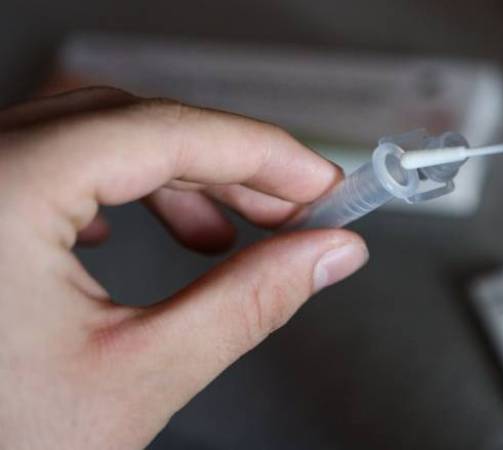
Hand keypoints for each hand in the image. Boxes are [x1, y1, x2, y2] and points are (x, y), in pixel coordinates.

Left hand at [0, 88, 367, 448]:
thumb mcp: (138, 377)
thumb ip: (249, 303)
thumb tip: (328, 255)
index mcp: (0, 193)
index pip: (163, 131)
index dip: (261, 153)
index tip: (321, 183)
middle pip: (130, 124)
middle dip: (224, 166)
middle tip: (293, 211)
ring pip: (89, 138)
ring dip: (172, 177)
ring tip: (223, 235)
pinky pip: (48, 165)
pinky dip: (112, 189)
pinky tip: (135, 232)